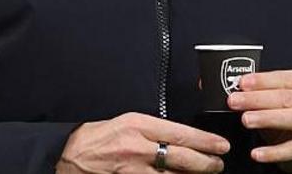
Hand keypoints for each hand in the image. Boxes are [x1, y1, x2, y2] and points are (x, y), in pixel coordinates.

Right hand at [56, 111, 229, 172]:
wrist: (70, 155)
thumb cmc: (99, 137)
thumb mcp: (127, 122)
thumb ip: (154, 131)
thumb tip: (182, 139)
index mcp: (139, 125)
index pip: (181, 133)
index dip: (205, 142)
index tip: (221, 145)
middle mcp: (138, 148)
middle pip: (182, 159)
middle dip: (206, 163)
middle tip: (218, 164)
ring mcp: (133, 170)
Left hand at [227, 70, 291, 172]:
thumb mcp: (283, 95)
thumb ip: (265, 90)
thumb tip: (239, 88)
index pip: (285, 78)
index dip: (262, 81)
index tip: (242, 83)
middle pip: (286, 98)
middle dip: (257, 99)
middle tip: (235, 101)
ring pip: (291, 119)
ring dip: (265, 118)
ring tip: (246, 119)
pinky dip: (273, 152)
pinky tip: (257, 153)